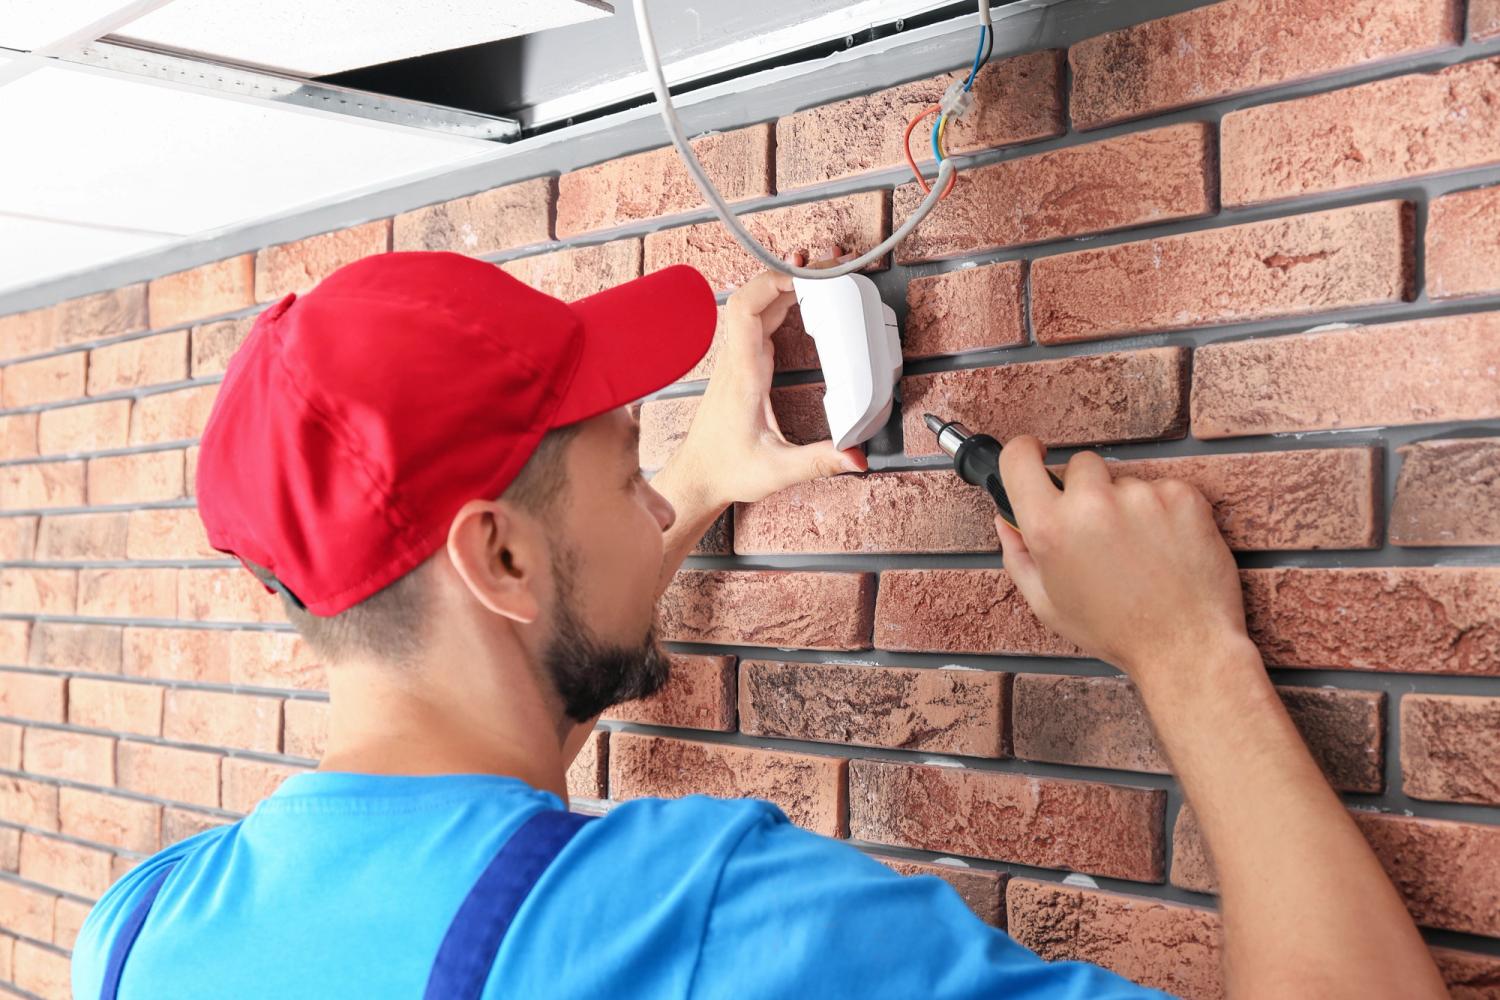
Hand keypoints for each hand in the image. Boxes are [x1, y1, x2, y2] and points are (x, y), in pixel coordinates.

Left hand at [664, 250, 868, 507]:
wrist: (698, 477)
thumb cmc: (726, 470)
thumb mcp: (776, 470)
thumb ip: (817, 462)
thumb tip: (855, 456)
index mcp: (743, 374)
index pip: (746, 309)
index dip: (773, 282)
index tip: (808, 276)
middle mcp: (738, 360)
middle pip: (756, 296)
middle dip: (792, 275)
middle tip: (831, 269)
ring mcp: (738, 360)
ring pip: (758, 306)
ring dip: (788, 286)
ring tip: (825, 277)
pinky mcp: (744, 366)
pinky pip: (760, 321)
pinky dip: (783, 304)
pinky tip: (805, 303)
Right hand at [994, 436, 1250, 695]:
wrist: (1185, 648)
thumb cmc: (1115, 631)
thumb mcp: (1048, 604)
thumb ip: (1018, 556)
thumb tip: (1005, 521)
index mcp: (1049, 529)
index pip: (1019, 458)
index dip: (1024, 452)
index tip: (1034, 453)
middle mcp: (1091, 504)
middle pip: (1081, 465)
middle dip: (1087, 490)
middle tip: (1102, 532)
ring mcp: (1140, 496)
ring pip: (1126, 481)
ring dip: (1129, 505)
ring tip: (1142, 552)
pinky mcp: (1181, 496)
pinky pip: (1164, 489)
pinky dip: (1165, 512)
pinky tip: (1169, 549)